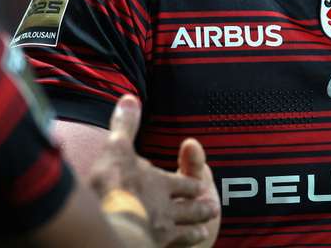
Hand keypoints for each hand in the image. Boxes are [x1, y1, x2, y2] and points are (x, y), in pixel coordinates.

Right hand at [88, 95, 219, 246]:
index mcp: (161, 184)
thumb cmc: (116, 185)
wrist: (116, 227)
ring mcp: (162, 233)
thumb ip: (126, 125)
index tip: (200, 185)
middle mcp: (166, 210)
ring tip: (203, 231)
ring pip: (184, 231)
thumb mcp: (118, 148)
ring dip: (194, 229)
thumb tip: (130, 98)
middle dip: (199, 207)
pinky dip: (181, 246)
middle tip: (214, 208)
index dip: (191, 183)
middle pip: (189, 209)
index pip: (182, 183)